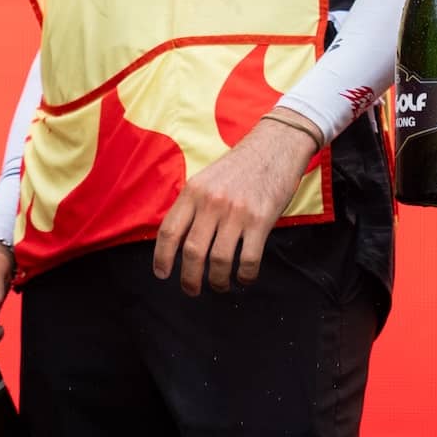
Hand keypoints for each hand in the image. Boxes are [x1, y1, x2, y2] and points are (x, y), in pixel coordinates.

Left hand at [151, 114, 318, 295]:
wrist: (274, 147)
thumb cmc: (239, 167)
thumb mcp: (206, 179)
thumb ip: (193, 205)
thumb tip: (178, 240)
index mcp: (193, 191)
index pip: (169, 231)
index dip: (162, 257)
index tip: (162, 274)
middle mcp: (211, 202)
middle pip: (192, 251)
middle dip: (189, 278)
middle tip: (191, 290)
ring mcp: (236, 212)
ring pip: (219, 260)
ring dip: (217, 281)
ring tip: (219, 286)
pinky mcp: (261, 220)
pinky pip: (248, 259)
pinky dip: (244, 276)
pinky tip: (243, 278)